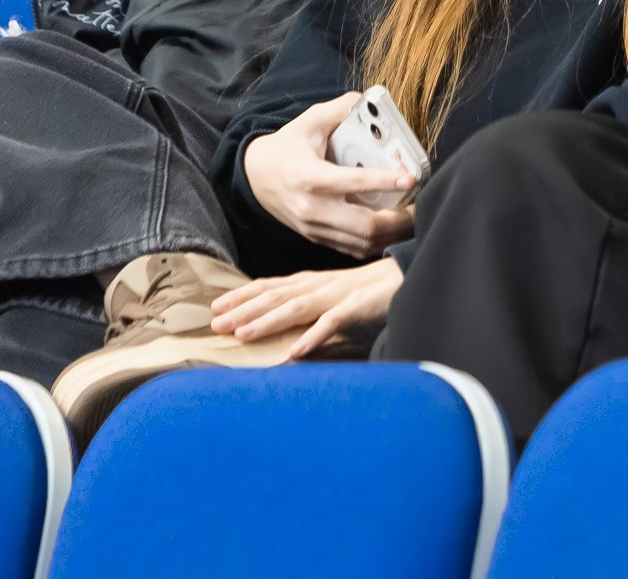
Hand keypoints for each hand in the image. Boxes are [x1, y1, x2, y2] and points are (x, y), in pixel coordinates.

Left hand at [209, 258, 402, 356]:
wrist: (410, 275)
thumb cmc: (371, 290)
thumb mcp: (335, 297)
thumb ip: (311, 310)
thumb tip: (284, 330)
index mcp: (313, 282)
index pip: (272, 286)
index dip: (244, 295)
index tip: (217, 306)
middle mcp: (320, 285)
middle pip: (276, 296)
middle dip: (245, 309)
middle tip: (217, 323)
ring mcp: (339, 295)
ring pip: (297, 307)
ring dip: (269, 320)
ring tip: (244, 334)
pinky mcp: (359, 307)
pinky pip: (333, 322)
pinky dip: (314, 336)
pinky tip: (297, 351)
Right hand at [240, 95, 418, 256]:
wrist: (254, 176)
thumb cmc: (286, 147)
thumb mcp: (309, 121)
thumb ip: (340, 108)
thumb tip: (369, 98)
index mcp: (309, 177)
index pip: (352, 182)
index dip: (384, 181)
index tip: (409, 177)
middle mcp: (312, 208)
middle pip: (364, 226)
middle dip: (399, 220)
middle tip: (421, 206)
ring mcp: (314, 228)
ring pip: (362, 244)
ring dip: (393, 235)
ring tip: (413, 219)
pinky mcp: (317, 238)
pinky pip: (353, 249)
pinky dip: (377, 242)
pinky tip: (393, 229)